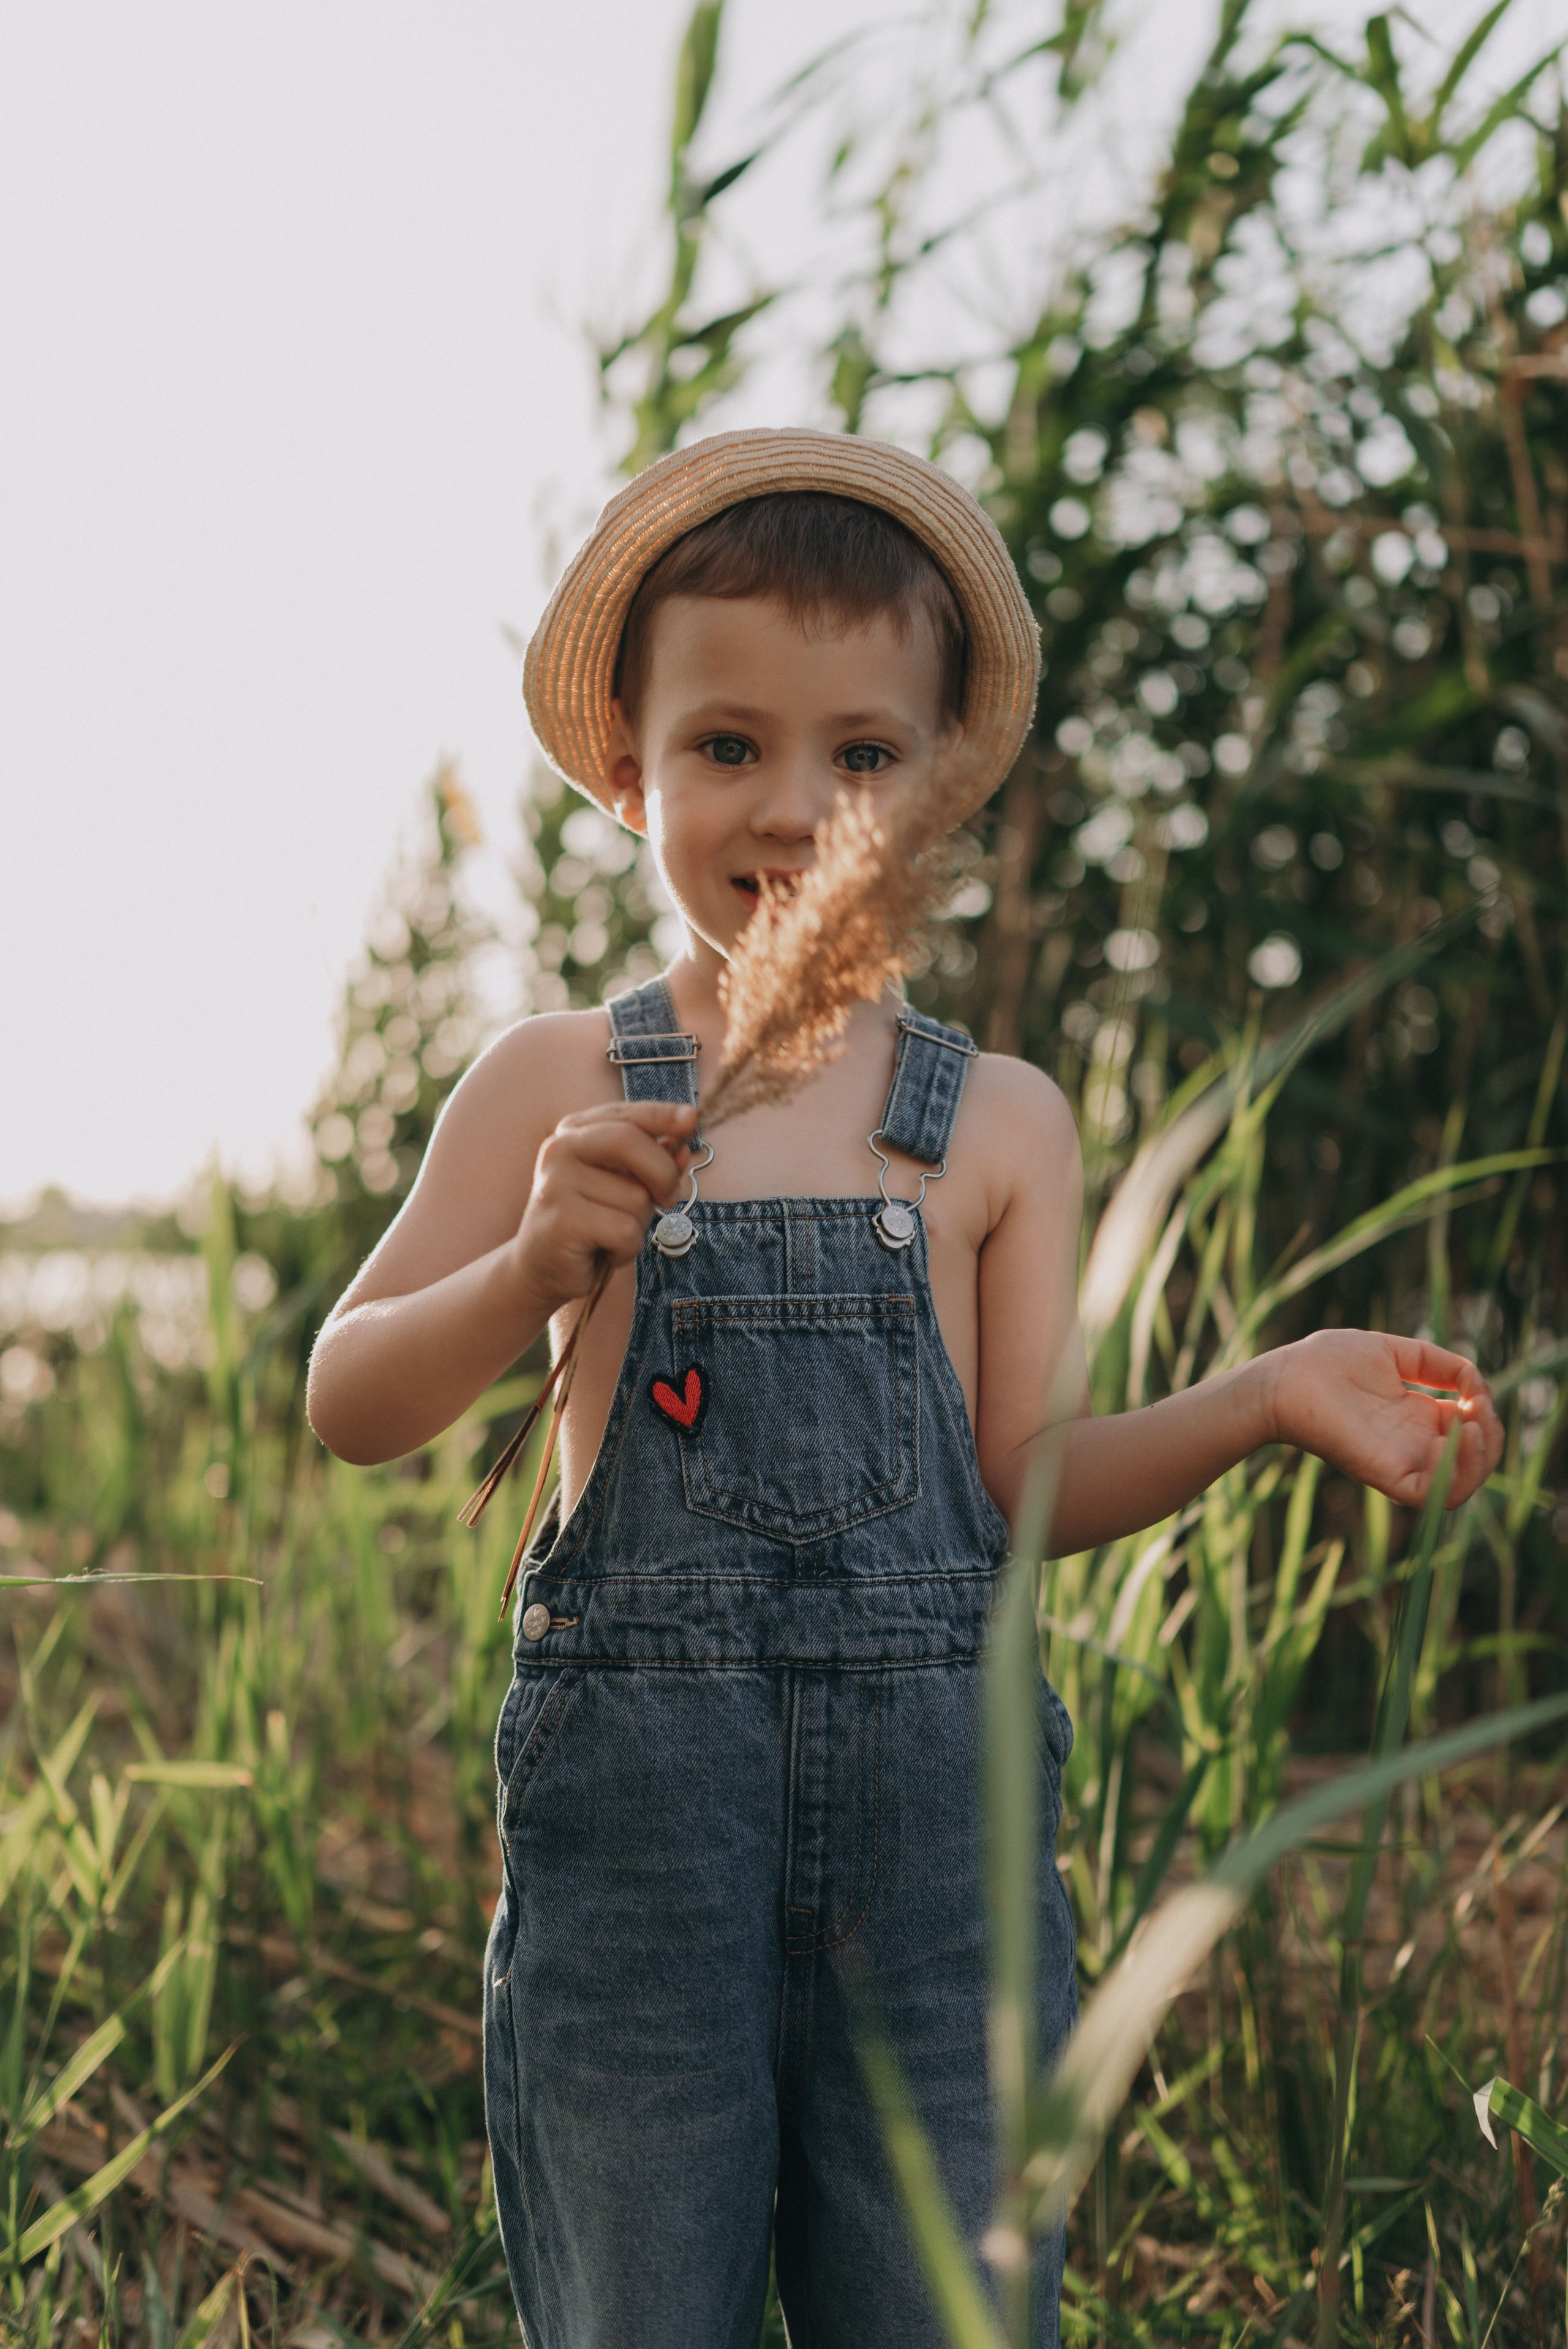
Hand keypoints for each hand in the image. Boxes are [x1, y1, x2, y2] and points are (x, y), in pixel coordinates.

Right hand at [512, 1101, 696, 1315]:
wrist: (541, 1268)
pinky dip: (627, 1248)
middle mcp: (560, 1149)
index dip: (662, 1115)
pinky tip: (604, 1251)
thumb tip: (682, 1147)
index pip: (626, 1113)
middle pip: (630, 1141)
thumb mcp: (625, 1186)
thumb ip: (651, 1164)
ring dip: (639, 1224)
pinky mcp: (562, 1220)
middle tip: (669, 1200)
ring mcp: (557, 1183)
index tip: (692, 1118)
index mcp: (575, 1131)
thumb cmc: (591, 1223)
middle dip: (663, 1174)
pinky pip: (625, 1229)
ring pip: (635, 1196)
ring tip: (612, 1234)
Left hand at [1264, 1330, 1502, 1508]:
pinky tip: (1442, 1440)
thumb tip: (1472, 1377)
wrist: (1286, 1377)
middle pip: (1475, 1463)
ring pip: (1459, 1488)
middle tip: (1479, 1407)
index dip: (1486, 1411)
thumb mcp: (1393, 1352)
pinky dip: (1449, 1473)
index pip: (1472, 1431)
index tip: (1474, 1384)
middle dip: (1493, 1437)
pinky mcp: (1383, 1474)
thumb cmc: (1328, 1361)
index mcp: (1419, 1417)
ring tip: (1471, 1426)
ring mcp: (1401, 1462)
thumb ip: (1435, 1362)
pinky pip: (1430, 1494)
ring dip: (1479, 1460)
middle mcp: (1414, 1445)